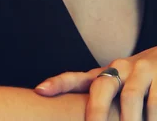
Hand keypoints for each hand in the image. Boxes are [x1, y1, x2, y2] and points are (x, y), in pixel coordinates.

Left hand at [35, 48, 156, 120]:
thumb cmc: (138, 80)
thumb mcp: (118, 84)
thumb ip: (97, 96)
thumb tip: (71, 111)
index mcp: (105, 73)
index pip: (77, 78)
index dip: (58, 83)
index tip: (40, 90)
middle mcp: (120, 68)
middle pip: (101, 88)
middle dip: (95, 112)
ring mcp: (140, 70)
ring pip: (129, 98)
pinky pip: (153, 102)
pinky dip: (150, 117)